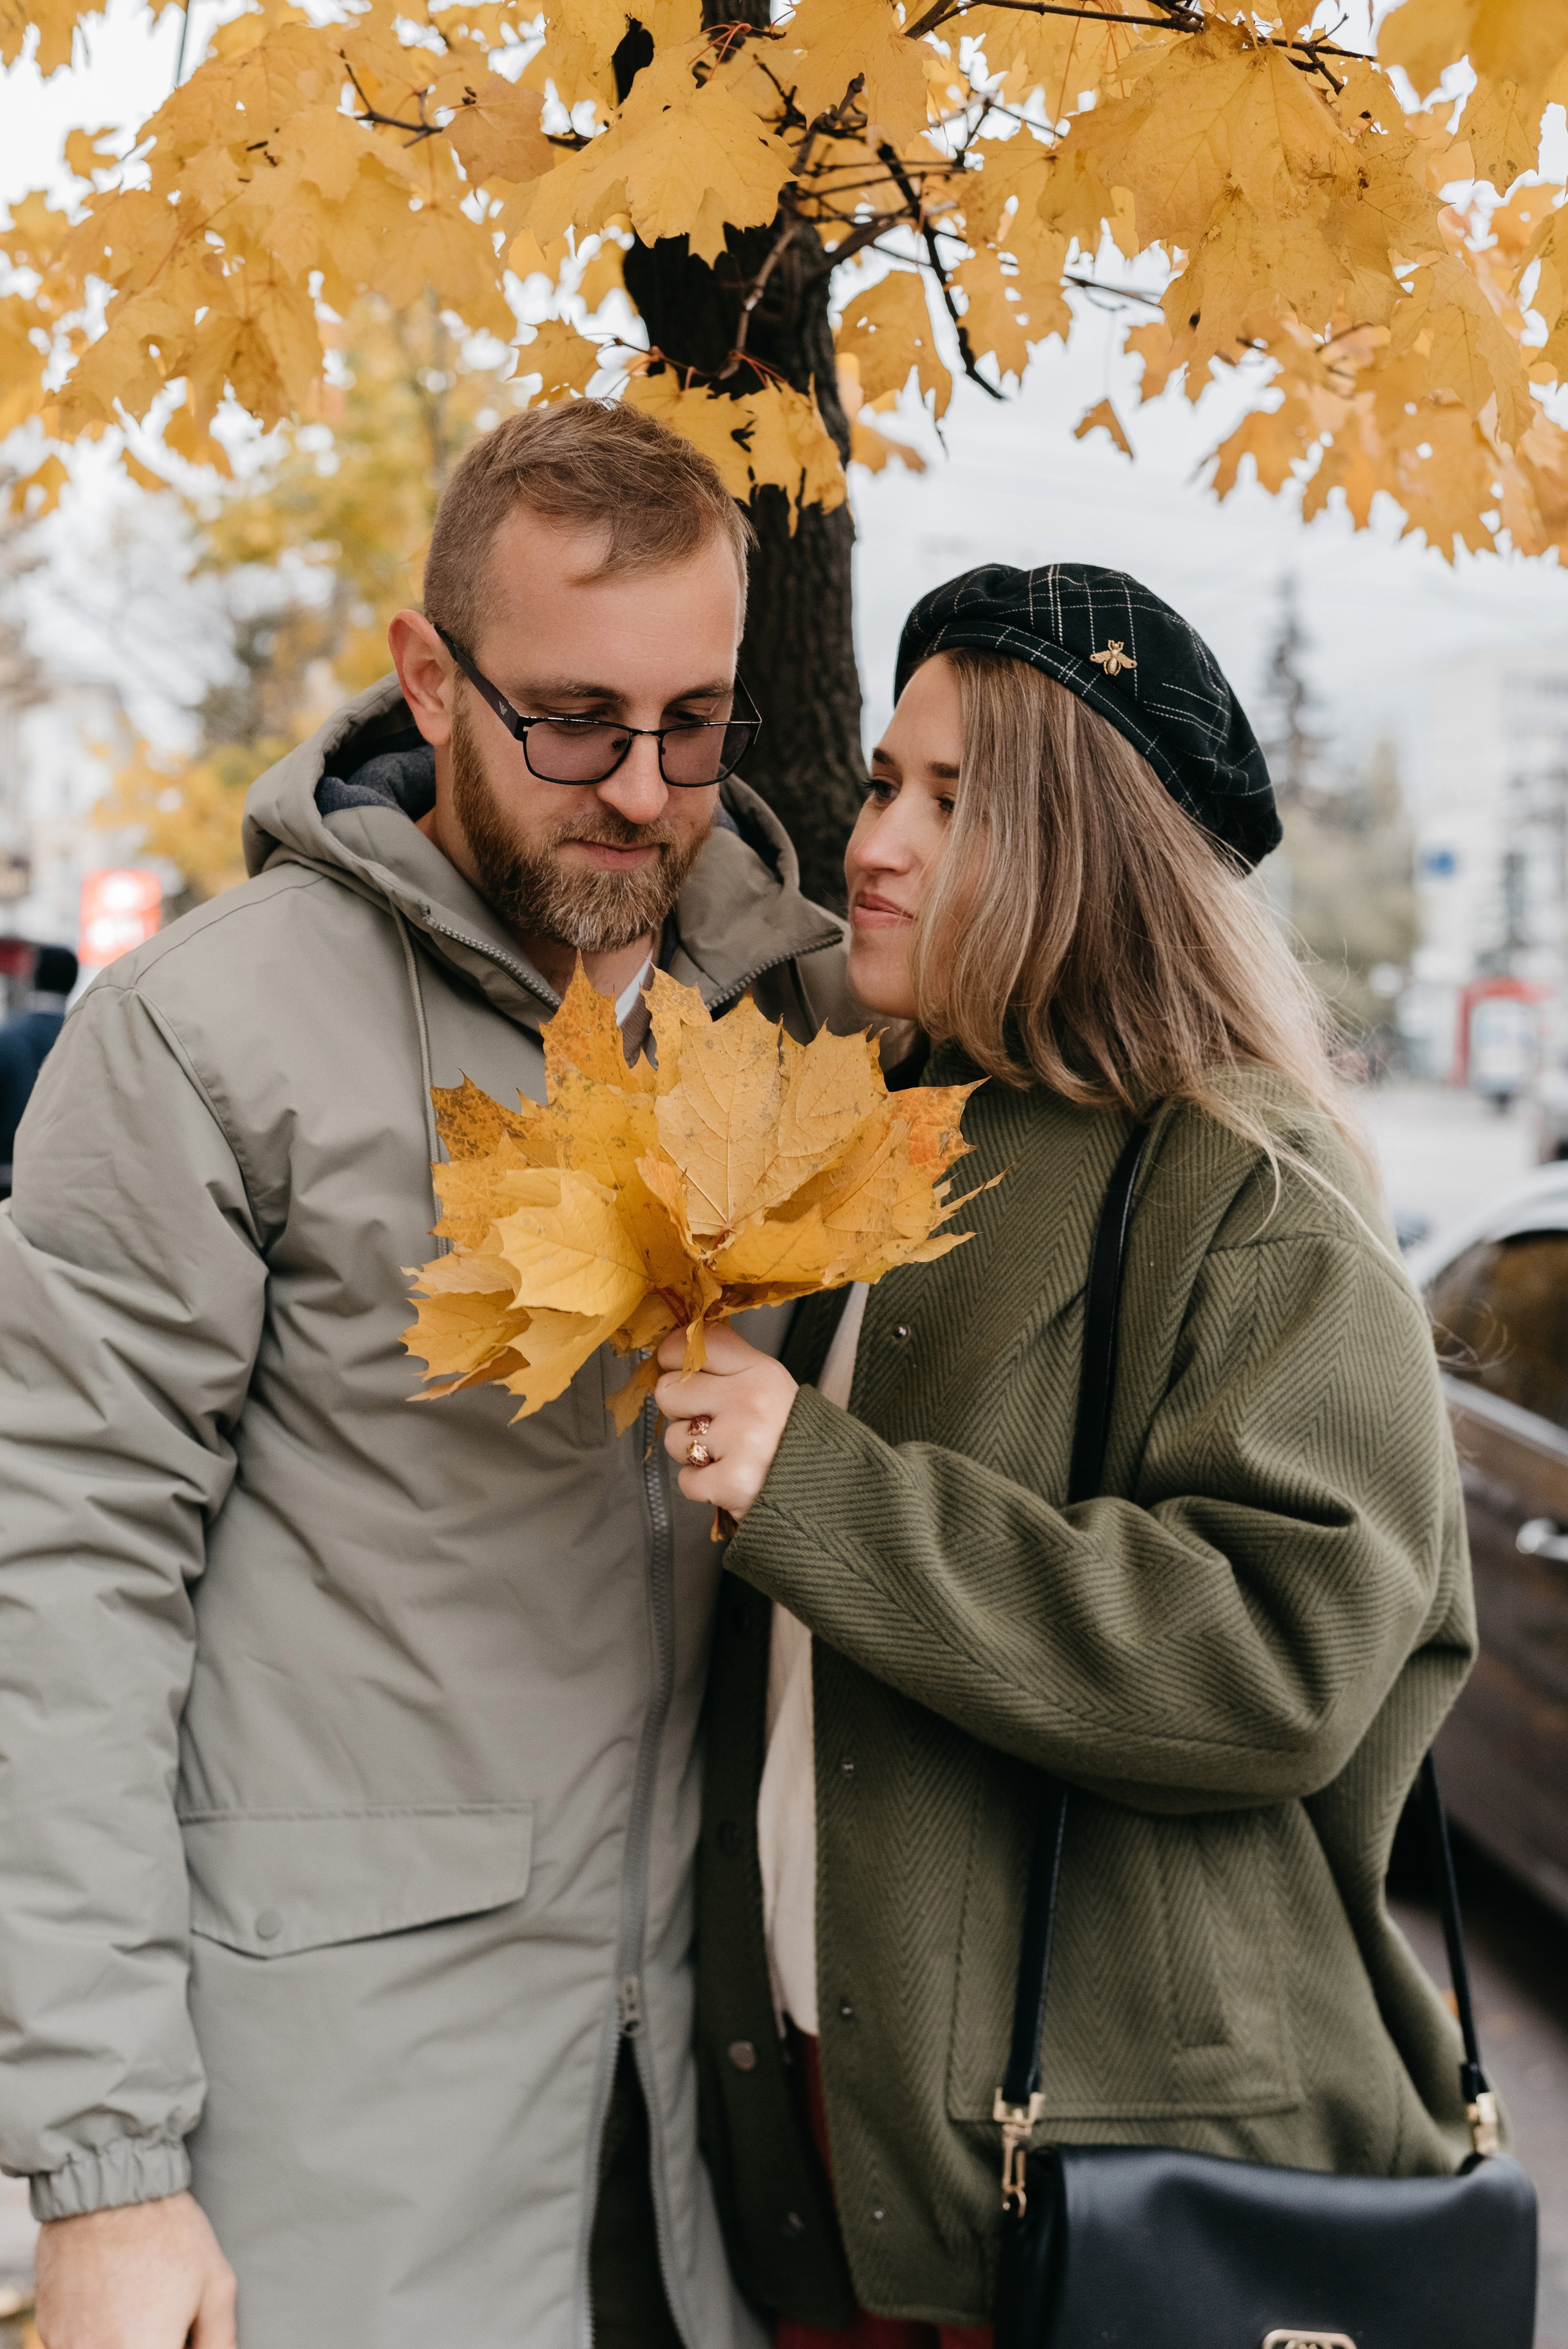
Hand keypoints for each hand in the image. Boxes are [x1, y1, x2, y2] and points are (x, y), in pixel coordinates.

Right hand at [35, 2192, 236, 2348]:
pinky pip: (77, 2344)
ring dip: (123, 2337)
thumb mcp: (214, 2283)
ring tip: (135, 2297)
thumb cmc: (166, 2231)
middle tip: (163, 2311)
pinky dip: (96, 2330)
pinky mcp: (47, 2329)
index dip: (178, 2344)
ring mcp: (66, 2347)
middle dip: (154, 2340)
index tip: (183, 2332)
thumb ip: (218, 2339)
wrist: (105, 2186)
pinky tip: (110, 2291)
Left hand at [655, 1323, 797, 1525]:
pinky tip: (728, 1479)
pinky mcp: (731, 1482)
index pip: (698, 1343)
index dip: (673, 1356)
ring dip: (692, 1453)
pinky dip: (702, 1486)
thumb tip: (676, 1351)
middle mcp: (750, 1400)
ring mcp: (741, 1441)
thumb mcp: (769, 1387)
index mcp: (760, 1372)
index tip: (676, 1369)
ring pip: (674, 1438)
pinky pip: (685, 1479)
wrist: (825, 1493)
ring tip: (728, 1455)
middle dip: (681, 1411)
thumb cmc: (789, 1439)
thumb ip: (728, 1367)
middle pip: (669, 1389)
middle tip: (713, 1424)